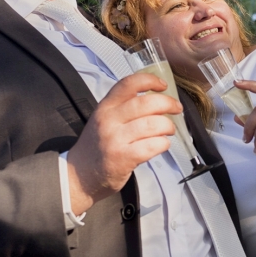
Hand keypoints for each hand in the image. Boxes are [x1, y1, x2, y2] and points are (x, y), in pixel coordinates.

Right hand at [66, 73, 181, 213]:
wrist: (79, 175)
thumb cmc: (97, 146)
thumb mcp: (103, 119)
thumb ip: (124, 108)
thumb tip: (158, 100)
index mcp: (105, 106)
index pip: (128, 84)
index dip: (149, 80)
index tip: (163, 85)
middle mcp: (109, 120)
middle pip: (146, 103)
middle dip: (168, 104)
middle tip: (176, 109)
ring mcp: (115, 139)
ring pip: (153, 124)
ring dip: (168, 126)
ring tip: (169, 130)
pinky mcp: (123, 158)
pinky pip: (152, 146)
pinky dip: (163, 144)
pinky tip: (162, 144)